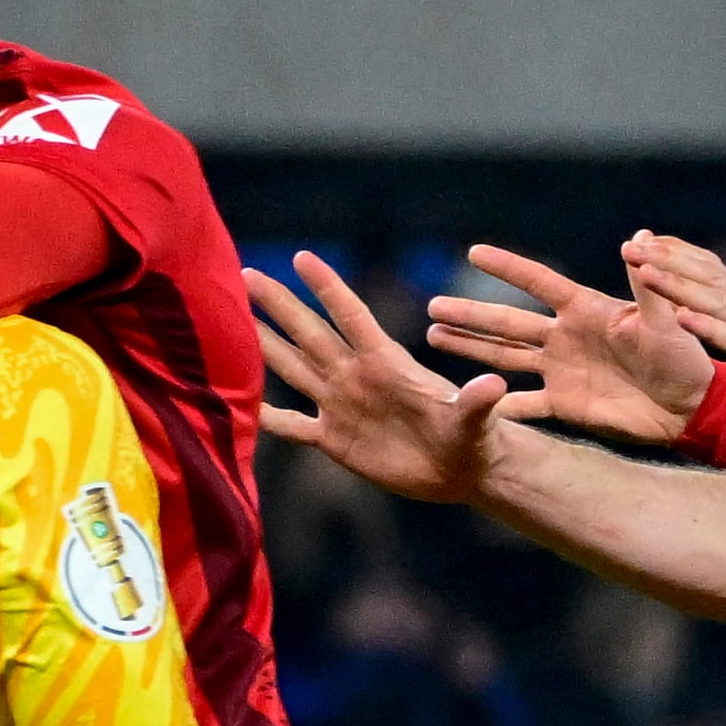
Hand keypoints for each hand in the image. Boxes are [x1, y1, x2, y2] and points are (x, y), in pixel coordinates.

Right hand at [250, 252, 518, 506]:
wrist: (461, 468)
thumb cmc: (473, 437)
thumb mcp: (475, 420)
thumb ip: (476, 403)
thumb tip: (494, 385)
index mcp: (386, 364)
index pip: (352, 317)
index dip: (328, 289)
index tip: (302, 257)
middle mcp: (356, 377)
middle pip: (309, 334)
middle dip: (278, 305)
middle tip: (245, 273)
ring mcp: (341, 406)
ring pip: (293, 369)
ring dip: (263, 346)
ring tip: (231, 323)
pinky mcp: (335, 440)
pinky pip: (293, 426)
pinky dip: (267, 418)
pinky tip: (237, 406)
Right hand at [422, 244, 711, 446]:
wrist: (689, 404)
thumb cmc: (683, 355)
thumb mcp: (665, 319)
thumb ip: (646, 286)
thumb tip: (639, 238)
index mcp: (585, 310)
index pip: (538, 282)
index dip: (507, 268)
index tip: (473, 251)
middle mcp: (565, 336)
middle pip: (507, 322)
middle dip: (469, 315)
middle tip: (431, 307)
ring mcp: (561, 370)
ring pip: (505, 357)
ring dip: (470, 349)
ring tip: (433, 336)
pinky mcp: (566, 404)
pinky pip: (525, 406)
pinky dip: (498, 407)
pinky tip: (466, 405)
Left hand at [620, 230, 725, 444]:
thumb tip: (721, 326)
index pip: (709, 269)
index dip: (675, 253)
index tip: (643, 242)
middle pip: (704, 275)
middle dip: (664, 259)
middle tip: (627, 245)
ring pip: (712, 300)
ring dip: (675, 284)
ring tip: (643, 271)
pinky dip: (706, 327)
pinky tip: (681, 318)